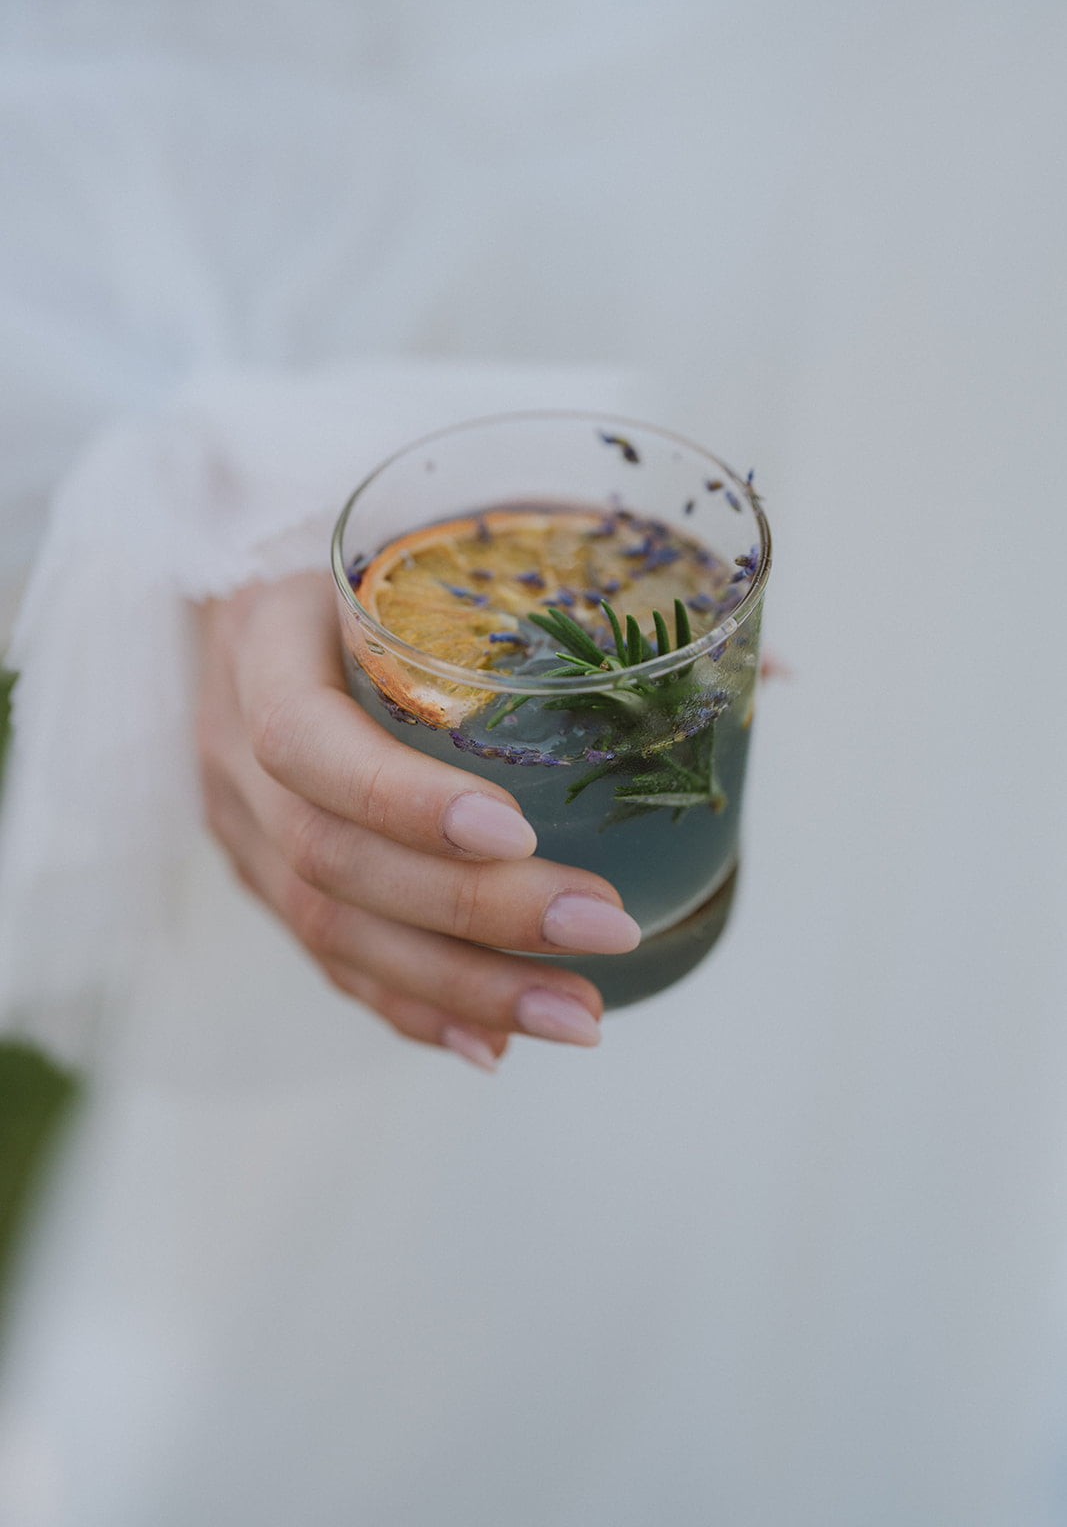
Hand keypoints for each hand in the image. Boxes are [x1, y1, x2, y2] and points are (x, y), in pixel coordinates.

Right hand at [196, 572, 640, 1069]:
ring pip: (328, 930)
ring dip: (461, 986)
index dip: (401, 799)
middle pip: (331, 856)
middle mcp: (233, 741)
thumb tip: (772, 670)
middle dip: (473, 912)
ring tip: (578, 1017)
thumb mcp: (439, 543)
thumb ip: (585, 593)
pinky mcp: (259, 872)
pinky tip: (494, 1042)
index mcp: (267, 641)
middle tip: (602, 929)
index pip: (305, 740)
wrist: (248, 593)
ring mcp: (239, 819)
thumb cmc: (368, 561)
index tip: (514, 831)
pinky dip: (415, 1005)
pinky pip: (326, 961)